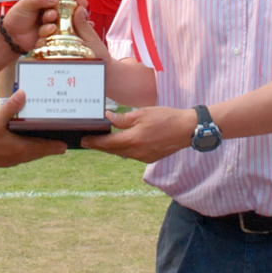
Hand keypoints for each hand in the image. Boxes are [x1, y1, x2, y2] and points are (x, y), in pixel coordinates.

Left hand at [0, 0, 73, 53]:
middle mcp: (53, 11)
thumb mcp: (26, 4)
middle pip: (69, 8)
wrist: (11, 36)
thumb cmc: (17, 16)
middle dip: (74, 7)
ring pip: (64, 21)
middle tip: (79, 6)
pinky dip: (52, 30)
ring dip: (58, 19)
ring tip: (49, 18)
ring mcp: (54, 23)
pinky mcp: (53, 35)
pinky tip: (47, 30)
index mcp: (48, 0)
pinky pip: (57, 32)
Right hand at [0, 91, 66, 166]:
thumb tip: (23, 93)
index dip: (57, 145)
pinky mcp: (6, 160)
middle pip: (42, 152)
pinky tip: (28, 142)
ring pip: (33, 155)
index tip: (68, 142)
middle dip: (52, 145)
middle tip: (64, 139)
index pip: (46, 148)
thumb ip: (10, 107)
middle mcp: (20, 157)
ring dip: (41, 148)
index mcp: (22, 148)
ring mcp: (13, 160)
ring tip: (49, 140)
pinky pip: (24, 155)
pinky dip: (31, 149)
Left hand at [82, 106, 196, 162]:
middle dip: (100, 146)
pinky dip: (124, 150)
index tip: (84, 140)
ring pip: (122, 154)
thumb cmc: (166, 118)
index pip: (108, 143)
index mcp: (133, 140)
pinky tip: (122, 143)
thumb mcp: (142, 113)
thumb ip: (123, 119)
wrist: (187, 129)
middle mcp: (137, 152)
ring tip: (102, 142)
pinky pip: (132, 155)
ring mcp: (144, 157)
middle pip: (113, 151)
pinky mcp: (150, 158)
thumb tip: (108, 118)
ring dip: (112, 148)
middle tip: (88, 142)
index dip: (95, 142)